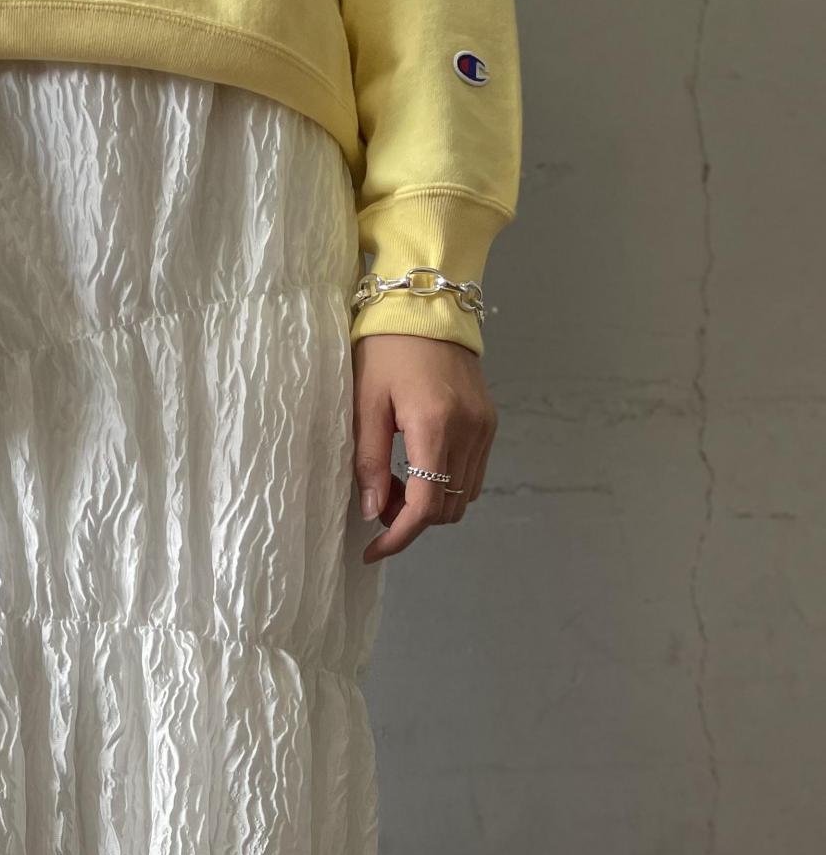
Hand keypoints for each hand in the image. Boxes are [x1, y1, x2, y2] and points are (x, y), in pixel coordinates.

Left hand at [353, 333, 496, 564]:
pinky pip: (471, 474)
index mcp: (435, 426)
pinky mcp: (489, 422)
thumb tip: (371, 513)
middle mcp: (469, 431)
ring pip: (463, 497)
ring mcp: (484, 428)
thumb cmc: (387, 348)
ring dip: (429, 506)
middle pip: (447, 509)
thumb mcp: (366, 404)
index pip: (425, 506)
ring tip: (395, 483)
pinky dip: (445, 486)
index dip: (398, 537)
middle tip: (378, 503)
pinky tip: (417, 468)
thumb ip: (369, 462)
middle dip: (411, 521)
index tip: (373, 551)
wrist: (427, 304)